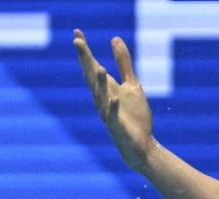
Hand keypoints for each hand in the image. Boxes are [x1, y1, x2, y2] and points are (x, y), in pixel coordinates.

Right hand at [74, 29, 153, 170]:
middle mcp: (103, 100)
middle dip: (85, 61)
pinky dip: (113, 108)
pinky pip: (114, 117)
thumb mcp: (132, 86)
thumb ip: (123, 64)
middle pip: (92, 78)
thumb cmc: (134, 117)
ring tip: (99, 67)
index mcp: (106, 89)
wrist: (142, 147)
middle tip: (78, 42)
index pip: (91, 66)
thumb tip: (115, 38)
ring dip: (100, 83)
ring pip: (101, 97)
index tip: (77, 32)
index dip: (85, 51)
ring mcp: (108, 114)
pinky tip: (115, 99)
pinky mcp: (118, 128)